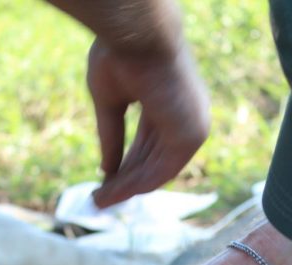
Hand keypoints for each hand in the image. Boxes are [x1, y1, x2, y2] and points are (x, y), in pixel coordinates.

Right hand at [86, 38, 208, 207]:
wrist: (136, 36)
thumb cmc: (121, 55)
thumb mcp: (110, 102)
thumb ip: (112, 136)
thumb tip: (107, 169)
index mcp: (169, 102)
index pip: (148, 142)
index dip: (126, 163)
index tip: (106, 180)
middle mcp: (184, 117)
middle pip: (152, 159)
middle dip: (125, 181)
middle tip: (101, 198)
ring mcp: (191, 127)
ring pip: (156, 170)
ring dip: (127, 188)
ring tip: (101, 201)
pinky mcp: (190, 137)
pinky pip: (162, 171)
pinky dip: (137, 185)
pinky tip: (114, 193)